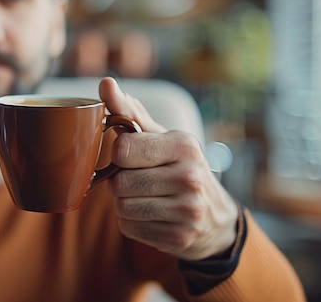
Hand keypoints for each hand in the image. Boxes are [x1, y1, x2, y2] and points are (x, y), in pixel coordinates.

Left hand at [99, 77, 238, 260]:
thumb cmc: (179, 167)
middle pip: (119, 183)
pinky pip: (129, 228)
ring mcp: (187, 211)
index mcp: (183, 145)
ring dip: (124, 203)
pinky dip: (133, 222)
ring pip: (121, 207)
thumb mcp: (161, 136)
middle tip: (139, 179)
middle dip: (121, 182)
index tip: (130, 155)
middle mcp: (189, 177)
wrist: (215, 217)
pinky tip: (152, 215)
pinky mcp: (179, 237)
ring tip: (146, 197)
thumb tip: (105, 83)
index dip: (119, 155)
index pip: (122, 150)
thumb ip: (129, 111)